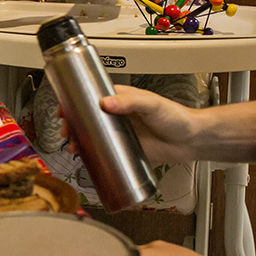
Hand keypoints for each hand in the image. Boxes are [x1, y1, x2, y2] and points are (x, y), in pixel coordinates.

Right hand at [59, 84, 199, 165]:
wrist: (190, 141)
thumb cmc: (175, 117)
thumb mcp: (152, 104)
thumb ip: (130, 101)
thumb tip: (106, 102)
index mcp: (121, 99)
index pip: (92, 97)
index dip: (75, 102)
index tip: (65, 108)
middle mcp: (117, 116)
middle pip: (87, 118)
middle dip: (72, 124)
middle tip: (67, 130)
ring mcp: (120, 133)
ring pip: (92, 136)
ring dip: (79, 141)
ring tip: (74, 147)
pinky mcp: (124, 150)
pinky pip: (104, 153)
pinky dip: (92, 155)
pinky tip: (85, 158)